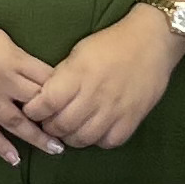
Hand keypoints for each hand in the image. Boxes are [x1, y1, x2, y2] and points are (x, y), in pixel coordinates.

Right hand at [0, 11, 64, 164]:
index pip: (47, 80)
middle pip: (37, 103)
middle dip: (56, 118)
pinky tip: (15, 160)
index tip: (76, 105)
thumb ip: (19, 58)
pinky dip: (1, 147)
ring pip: (16, 122)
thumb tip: (39, 75)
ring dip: (37, 138)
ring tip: (54, 149)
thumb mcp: (1, 38)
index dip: (63, 93)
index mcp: (13, 59)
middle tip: (73, 131)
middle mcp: (2, 80)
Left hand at [17, 7, 184, 153]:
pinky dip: (97, 140)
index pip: (46, 103)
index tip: (33, 110)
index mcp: (77, 75)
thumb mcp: (78, 52)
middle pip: (61, 125)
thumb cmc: (111, 43)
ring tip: (69, 129)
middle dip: (49, 127)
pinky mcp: (132, 119)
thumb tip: (45, 97)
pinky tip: (94, 131)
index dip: (34, 111)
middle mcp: (94, 95)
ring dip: (70, 137)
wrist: (151, 41)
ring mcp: (114, 110)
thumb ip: (61, 76)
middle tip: (50, 123)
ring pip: (83, 138)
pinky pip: (108, 142)